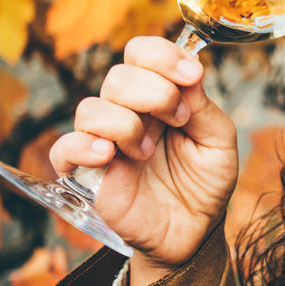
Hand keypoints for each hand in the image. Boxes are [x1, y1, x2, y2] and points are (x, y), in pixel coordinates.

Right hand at [49, 36, 238, 282]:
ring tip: (149, 152)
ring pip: (91, 107)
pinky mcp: (85, 174)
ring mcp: (104, 141)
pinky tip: (110, 155)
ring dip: (127, 124)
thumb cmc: (205, 183)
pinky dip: (84, 146)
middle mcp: (128, 112)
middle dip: (154, 92)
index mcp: (159, 95)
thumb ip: (205, 108)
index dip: (163, 55)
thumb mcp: (219, 143)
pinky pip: (64, 148)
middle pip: (119, 75)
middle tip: (179, 120)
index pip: (142, 53)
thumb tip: (190, 71)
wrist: (193, 232)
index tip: (191, 76)